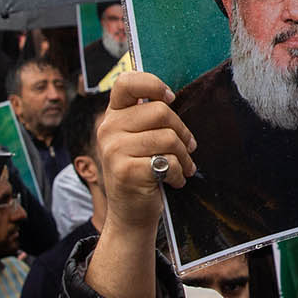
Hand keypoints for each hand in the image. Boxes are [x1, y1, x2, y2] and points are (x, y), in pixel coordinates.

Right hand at [86, 72, 196, 297]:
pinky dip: (179, 173)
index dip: (152, 84)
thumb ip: (146, 118)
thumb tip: (171, 97)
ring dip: (184, 156)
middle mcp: (108, 130)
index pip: (126, 82)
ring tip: (184, 167)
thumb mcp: (137, 140)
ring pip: (168, 138)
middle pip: (160, 111)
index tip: (170, 98)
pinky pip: (167, 161)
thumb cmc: (141, 172)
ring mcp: (114, 150)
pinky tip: (175, 181)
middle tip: (189, 148)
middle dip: (183, 132)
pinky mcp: (126, 171)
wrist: (130, 214)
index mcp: (112, 116)